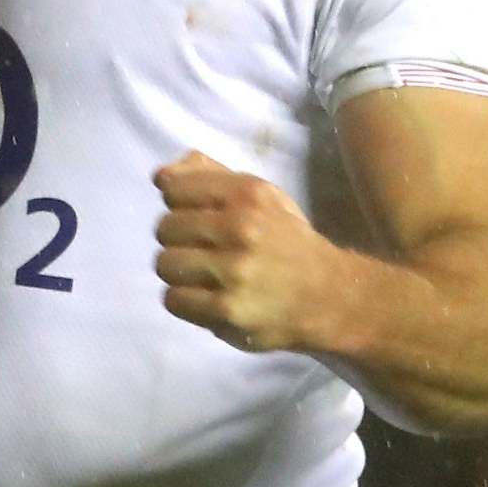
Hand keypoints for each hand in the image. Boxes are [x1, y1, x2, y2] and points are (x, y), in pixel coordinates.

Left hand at [154, 151, 339, 353]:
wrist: (327, 296)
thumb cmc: (287, 241)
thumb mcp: (261, 196)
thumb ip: (211, 177)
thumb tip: (160, 175)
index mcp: (248, 193)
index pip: (174, 189)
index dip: (177, 204)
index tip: (193, 216)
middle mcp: (240, 228)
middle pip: (165, 228)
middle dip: (177, 240)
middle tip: (200, 250)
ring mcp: (233, 271)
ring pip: (165, 264)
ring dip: (178, 272)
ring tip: (202, 276)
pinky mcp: (226, 310)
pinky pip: (174, 299)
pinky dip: (184, 300)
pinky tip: (206, 298)